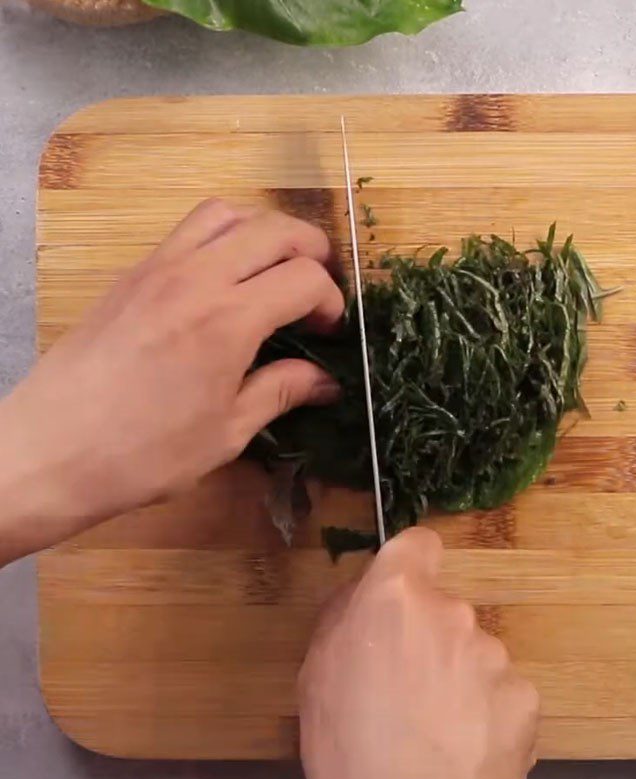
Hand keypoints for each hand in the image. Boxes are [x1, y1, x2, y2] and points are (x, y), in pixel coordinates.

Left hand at [0, 200, 342, 562]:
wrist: (50, 450)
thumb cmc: (144, 454)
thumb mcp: (226, 432)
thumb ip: (280, 392)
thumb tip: (325, 381)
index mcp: (229, 321)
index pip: (304, 278)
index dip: (331, 301)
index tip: (329, 331)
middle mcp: (197, 278)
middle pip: (275, 230)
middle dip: (312, 253)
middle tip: (317, 292)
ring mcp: (159, 267)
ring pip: (228, 213)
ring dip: (264, 233)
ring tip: (272, 272)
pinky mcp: (132, 273)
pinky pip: (188, 230)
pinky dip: (222, 237)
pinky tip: (223, 281)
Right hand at [299, 528, 538, 778]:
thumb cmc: (349, 751)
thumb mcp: (316, 675)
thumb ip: (343, 618)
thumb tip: (362, 599)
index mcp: (395, 596)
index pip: (418, 543)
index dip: (411, 563)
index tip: (405, 591)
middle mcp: (452, 612)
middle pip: (444, 608)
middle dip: (429, 637)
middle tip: (407, 688)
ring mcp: (493, 653)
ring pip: (474, 652)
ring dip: (459, 677)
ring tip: (435, 728)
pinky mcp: (525, 695)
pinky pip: (502, 691)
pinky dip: (487, 712)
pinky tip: (464, 746)